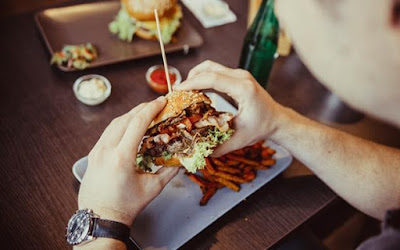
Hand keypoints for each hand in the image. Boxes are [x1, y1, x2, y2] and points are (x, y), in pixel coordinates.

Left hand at [78, 97, 178, 226]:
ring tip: (144, 113)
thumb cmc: (126, 206)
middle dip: (141, 108)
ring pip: (114, 124)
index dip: (151, 109)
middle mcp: (106, 150)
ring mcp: (96, 152)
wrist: (100, 218)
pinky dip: (120, 125)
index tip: (161, 101)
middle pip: (125, 119)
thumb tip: (182, 160)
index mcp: (121, 157)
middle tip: (155, 104)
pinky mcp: (92, 155)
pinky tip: (128, 127)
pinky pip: (107, 133)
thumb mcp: (152, 188)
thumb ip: (170, 171)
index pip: (137, 123)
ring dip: (130, 115)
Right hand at [174, 60, 285, 155]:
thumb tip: (199, 152)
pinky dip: (204, 76)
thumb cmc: (261, 128)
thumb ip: (219, 146)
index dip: (192, 83)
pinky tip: (198, 89)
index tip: (178, 90)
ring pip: (212, 66)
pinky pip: (217, 71)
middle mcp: (242, 77)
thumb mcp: (239, 139)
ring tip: (186, 89)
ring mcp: (241, 74)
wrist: (277, 120)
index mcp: (243, 89)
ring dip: (197, 75)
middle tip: (178, 91)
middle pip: (209, 68)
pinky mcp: (239, 76)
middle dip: (191, 77)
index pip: (212, 79)